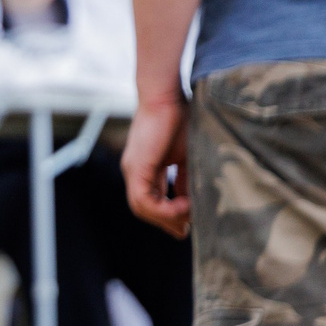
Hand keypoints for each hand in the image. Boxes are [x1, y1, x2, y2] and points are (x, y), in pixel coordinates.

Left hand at [123, 94, 190, 237]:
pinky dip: (163, 209)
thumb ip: (186, 177)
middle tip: (186, 231)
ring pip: (142, 208)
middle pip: (144, 209)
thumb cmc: (180, 118)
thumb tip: (192, 201)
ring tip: (189, 215)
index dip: (167, 215)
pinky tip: (183, 206)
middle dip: (166, 222)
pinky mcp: (137, 167)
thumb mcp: (186, 155)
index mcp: (145, 168)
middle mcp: (134, 171)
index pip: (151, 201)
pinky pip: (144, 200)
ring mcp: (132, 169)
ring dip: (166, 217)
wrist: (167, 95)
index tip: (187, 224)